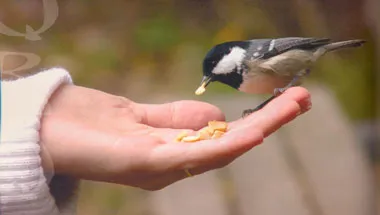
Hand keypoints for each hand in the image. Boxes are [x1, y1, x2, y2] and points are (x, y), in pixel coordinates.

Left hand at [40, 85, 310, 189]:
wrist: (48, 131)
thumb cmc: (93, 123)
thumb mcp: (142, 116)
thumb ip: (177, 119)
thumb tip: (214, 118)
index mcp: (174, 152)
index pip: (223, 138)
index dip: (256, 122)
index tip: (284, 103)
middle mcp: (174, 165)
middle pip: (230, 143)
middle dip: (269, 122)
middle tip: (303, 101)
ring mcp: (164, 167)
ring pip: (222, 149)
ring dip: (261, 127)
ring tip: (294, 105)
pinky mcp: (149, 164)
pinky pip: (195, 155)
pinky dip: (228, 144)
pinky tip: (254, 133)